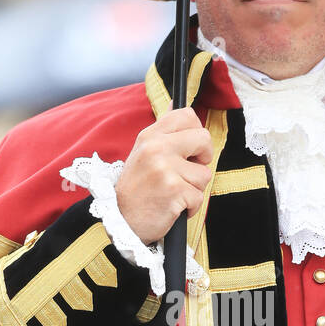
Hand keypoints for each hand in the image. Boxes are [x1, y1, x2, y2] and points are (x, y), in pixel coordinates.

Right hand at [115, 106, 213, 244]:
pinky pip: (199, 197)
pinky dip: (190, 207)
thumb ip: (163, 132)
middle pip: (204, 139)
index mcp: (150, 135)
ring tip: (173, 194)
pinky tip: (173, 207)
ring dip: (194, 189)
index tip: (191, 149)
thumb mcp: (143, 153)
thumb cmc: (136, 190)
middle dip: (204, 159)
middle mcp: (156, 147)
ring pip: (204, 174)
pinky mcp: (173, 190)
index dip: (197, 132)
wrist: (120, 221)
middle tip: (189, 172)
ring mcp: (165, 168)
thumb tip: (174, 104)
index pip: (187, 115)